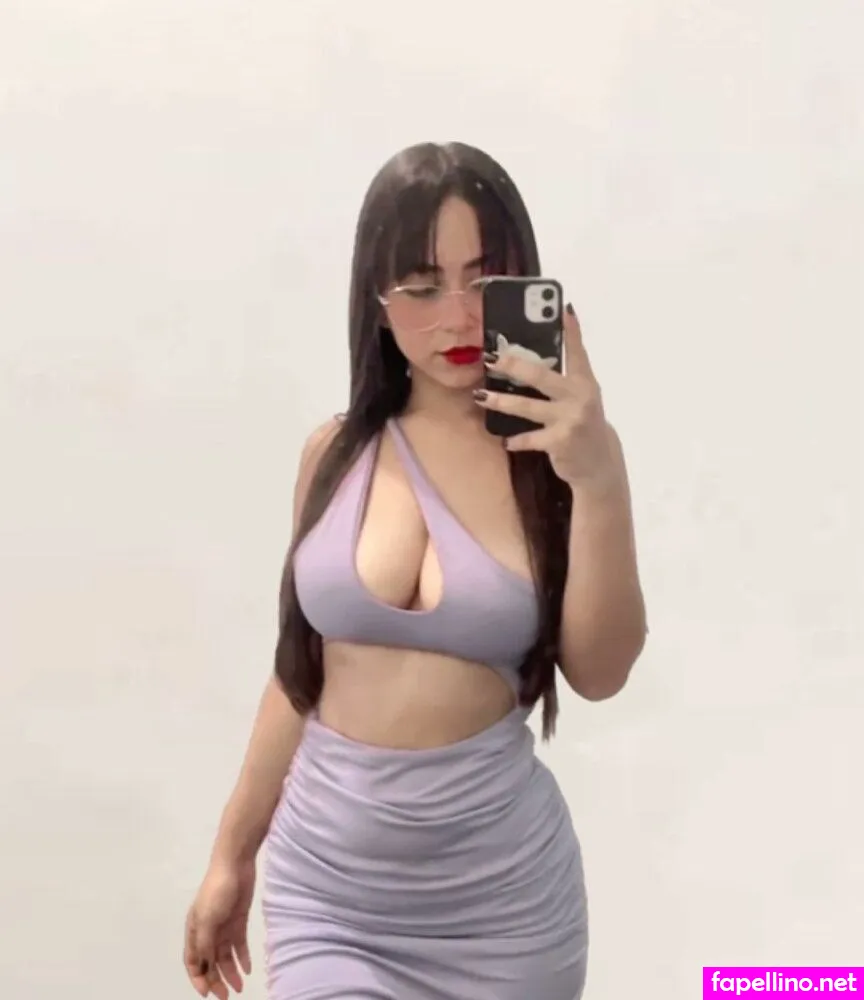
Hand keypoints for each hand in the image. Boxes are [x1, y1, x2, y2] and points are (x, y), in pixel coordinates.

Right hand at [184, 857, 254, 998]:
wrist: (235, 865)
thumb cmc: (217, 891)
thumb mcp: (207, 919)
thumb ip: (204, 943)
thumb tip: (204, 965)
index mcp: (194, 931)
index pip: (193, 962)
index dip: (198, 979)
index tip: (207, 994)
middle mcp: (208, 931)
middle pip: (210, 962)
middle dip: (216, 980)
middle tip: (227, 996)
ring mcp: (224, 926)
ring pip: (225, 956)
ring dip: (231, 972)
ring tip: (240, 987)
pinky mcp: (238, 920)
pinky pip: (239, 944)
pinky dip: (243, 957)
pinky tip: (248, 969)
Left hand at [475, 304, 617, 489]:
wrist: (599, 462)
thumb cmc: (583, 423)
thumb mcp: (581, 398)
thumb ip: (565, 377)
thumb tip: (536, 355)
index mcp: (584, 382)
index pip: (577, 352)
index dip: (571, 331)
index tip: (562, 309)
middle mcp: (579, 397)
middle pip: (541, 375)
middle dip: (514, 365)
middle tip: (492, 358)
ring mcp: (569, 419)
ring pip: (527, 407)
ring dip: (500, 402)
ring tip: (480, 396)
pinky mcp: (559, 441)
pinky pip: (530, 438)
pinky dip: (515, 440)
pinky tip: (505, 440)